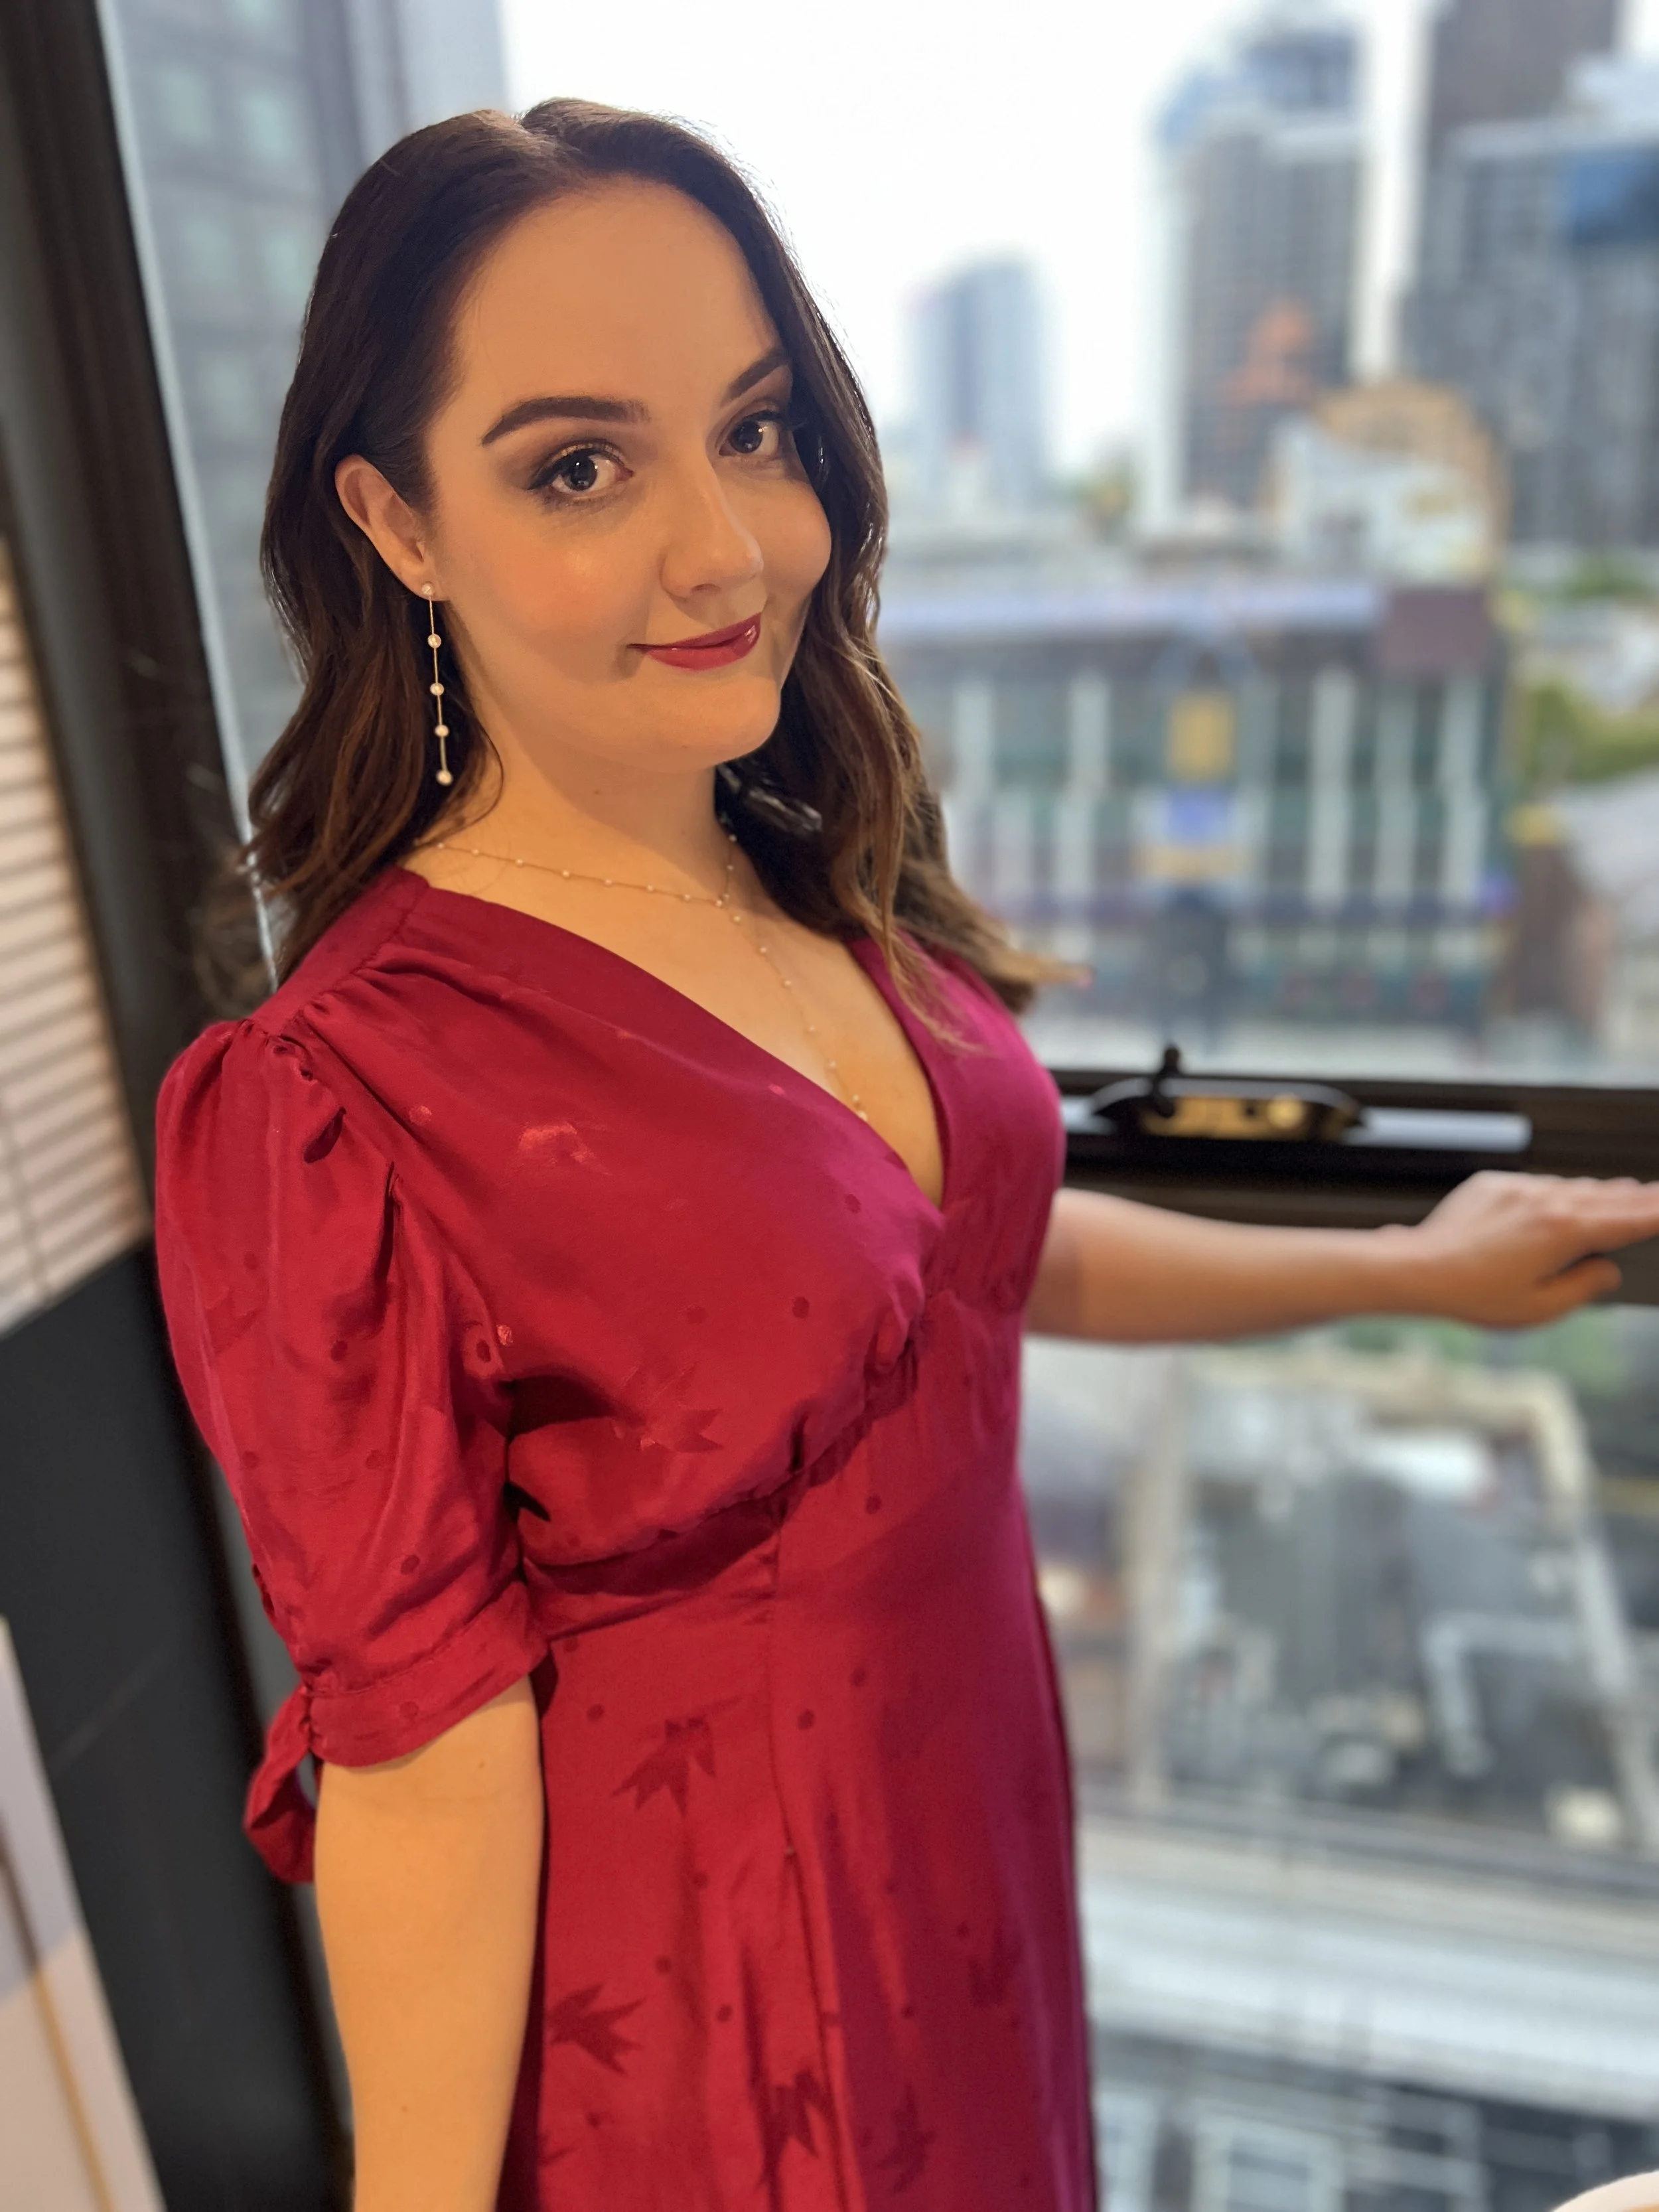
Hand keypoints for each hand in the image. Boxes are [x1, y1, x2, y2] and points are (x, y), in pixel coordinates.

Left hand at [1388, 1171, 1658, 1327]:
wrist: (1417, 1268)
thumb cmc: (1473, 1294)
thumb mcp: (1539, 1307)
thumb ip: (1583, 1287)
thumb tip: (1606, 1271)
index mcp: (1563, 1232)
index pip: (1624, 1221)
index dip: (1654, 1214)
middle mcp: (1544, 1201)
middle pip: (1605, 1197)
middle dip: (1637, 1196)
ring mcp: (1517, 1189)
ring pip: (1572, 1187)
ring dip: (1601, 1191)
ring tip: (1627, 1192)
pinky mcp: (1493, 1184)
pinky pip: (1537, 1185)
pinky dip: (1559, 1191)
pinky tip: (1567, 1198)